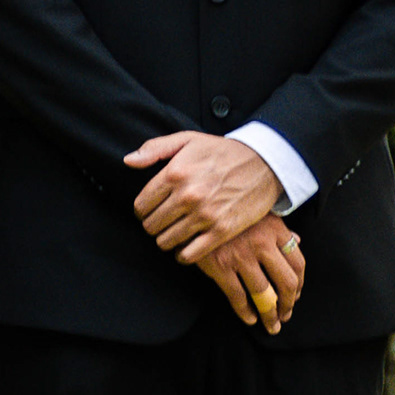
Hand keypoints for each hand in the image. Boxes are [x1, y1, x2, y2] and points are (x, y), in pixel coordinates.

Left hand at [125, 128, 280, 263]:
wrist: (265, 163)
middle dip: (153, 225)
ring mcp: (205, 215)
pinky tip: (186, 246)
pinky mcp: (222, 231)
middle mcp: (187, 196)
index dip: (142, 211)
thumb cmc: (223, 151)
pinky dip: (183, 254)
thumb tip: (128, 161)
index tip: (150, 210)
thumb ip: (154, 149)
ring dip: (166, 240)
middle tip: (163, 222)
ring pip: (166, 241)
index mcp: (174, 174)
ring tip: (174, 232)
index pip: (140, 206)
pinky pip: (189, 254)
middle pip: (151, 226)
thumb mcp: (188, 140)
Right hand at [197, 213, 305, 332]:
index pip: (298, 263)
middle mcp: (262, 242)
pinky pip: (238, 296)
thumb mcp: (257, 211)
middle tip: (285, 315)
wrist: (192, 206)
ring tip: (270, 324)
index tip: (295, 296)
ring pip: (264, 294)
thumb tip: (297, 241)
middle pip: (286, 282)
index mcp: (275, 229)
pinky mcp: (219, 266)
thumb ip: (278, 227)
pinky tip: (249, 318)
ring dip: (269, 314)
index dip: (299, 285)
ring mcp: (241, 255)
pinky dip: (245, 311)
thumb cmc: (227, 209)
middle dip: (288, 304)